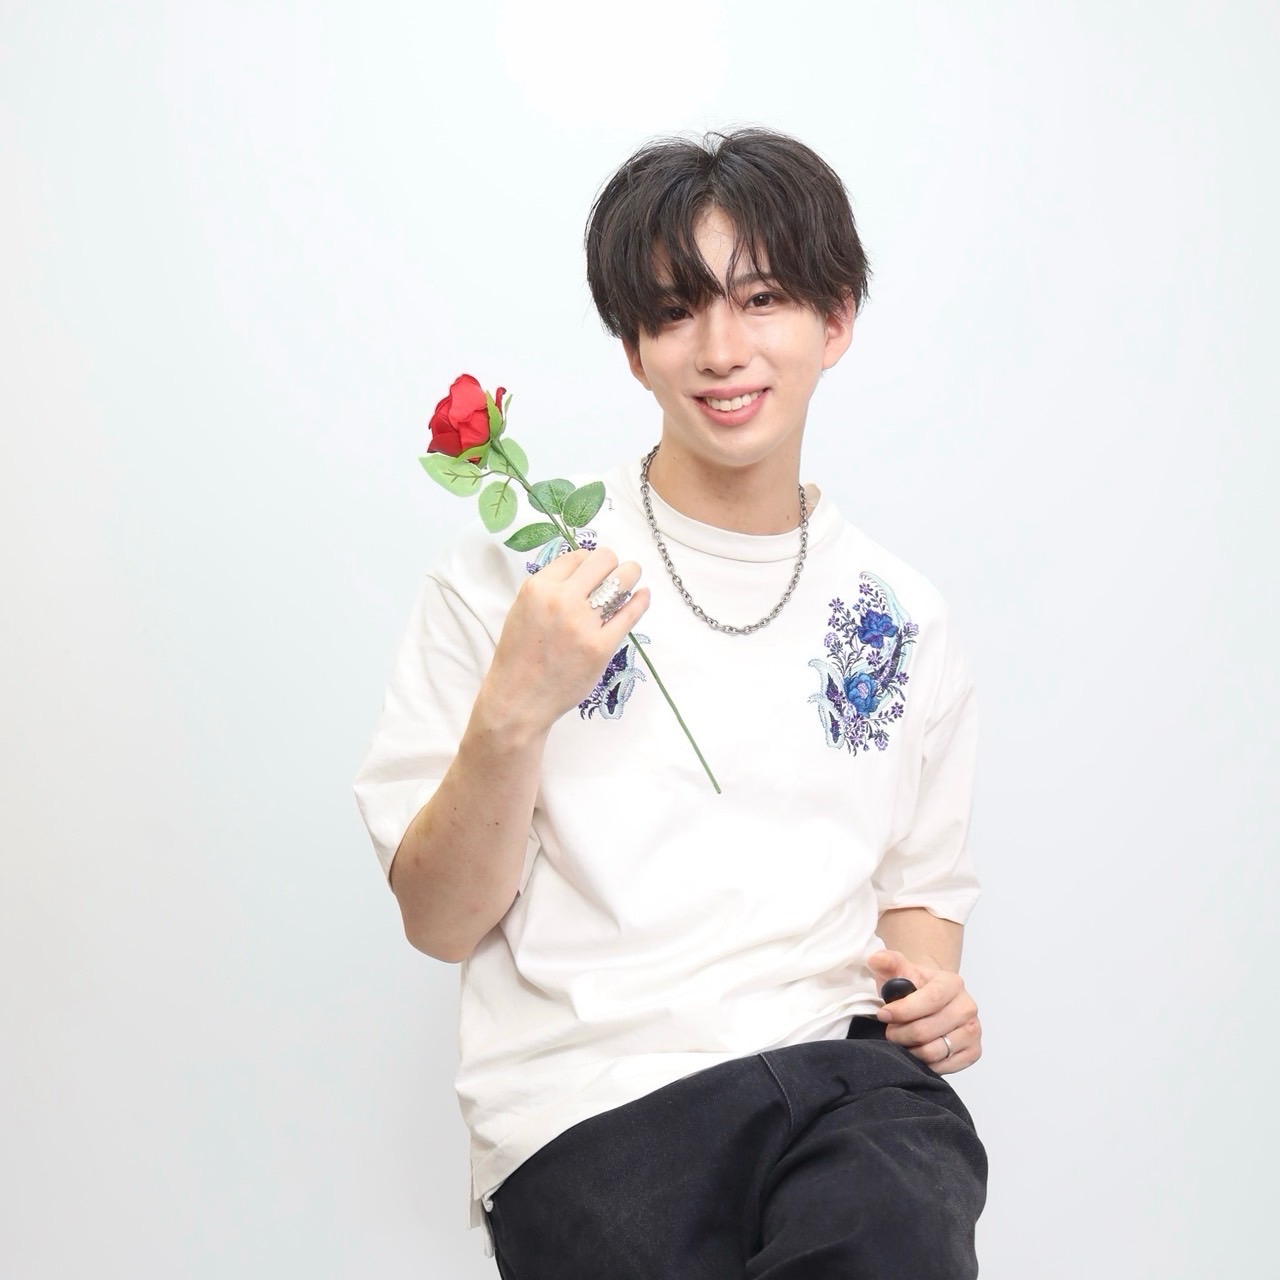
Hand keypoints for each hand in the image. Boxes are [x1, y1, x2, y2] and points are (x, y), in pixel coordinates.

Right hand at [481, 546, 650, 733]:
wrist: (518, 698)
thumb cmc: (520, 657)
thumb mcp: (523, 610)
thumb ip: (550, 589)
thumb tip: (584, 572)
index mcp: (538, 588)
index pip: (577, 555)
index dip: (589, 562)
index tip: (593, 572)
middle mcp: (561, 600)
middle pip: (604, 559)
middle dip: (612, 563)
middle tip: (614, 576)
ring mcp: (582, 624)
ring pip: (622, 580)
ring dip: (630, 575)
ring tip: (630, 580)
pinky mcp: (600, 647)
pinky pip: (630, 614)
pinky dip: (640, 601)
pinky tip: (643, 596)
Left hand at [867, 949, 981, 1074]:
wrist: (930, 1001)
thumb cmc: (912, 987)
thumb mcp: (898, 971)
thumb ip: (888, 962)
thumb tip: (876, 959)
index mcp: (952, 983)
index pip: (930, 1000)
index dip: (903, 1011)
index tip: (883, 1014)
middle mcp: (968, 1007)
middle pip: (927, 1030)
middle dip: (900, 1034)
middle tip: (889, 1031)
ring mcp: (973, 1031)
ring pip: (934, 1051)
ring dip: (910, 1050)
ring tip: (901, 1041)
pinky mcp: (973, 1052)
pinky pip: (944, 1066)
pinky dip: (924, 1063)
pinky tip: (916, 1051)